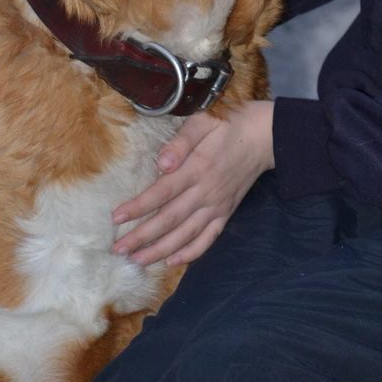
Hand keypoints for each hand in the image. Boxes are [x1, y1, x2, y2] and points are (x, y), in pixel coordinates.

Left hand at [112, 99, 273, 267]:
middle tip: (118, 249)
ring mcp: (217, 205)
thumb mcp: (205, 120)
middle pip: (169, 220)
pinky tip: (173, 261)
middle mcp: (206, 192)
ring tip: (137, 261)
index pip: (162, 192)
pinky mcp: (226, 213)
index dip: (138, 207)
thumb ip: (182, 140)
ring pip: (185, 234)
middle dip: (142, 237)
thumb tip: (162, 163)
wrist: (265, 136)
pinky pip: (208, 238)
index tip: (116, 218)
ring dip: (160, 250)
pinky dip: (190, 253)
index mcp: (198, 167)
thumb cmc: (231, 123)